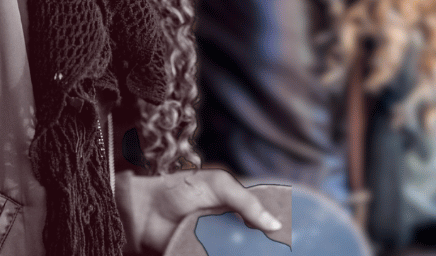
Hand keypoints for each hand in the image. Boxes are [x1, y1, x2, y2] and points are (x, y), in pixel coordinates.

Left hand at [115, 168, 282, 254]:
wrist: (146, 211)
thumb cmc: (182, 189)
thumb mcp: (220, 186)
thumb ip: (246, 202)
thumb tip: (275, 224)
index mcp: (234, 205)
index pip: (261, 218)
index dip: (275, 227)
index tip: (290, 239)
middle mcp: (226, 226)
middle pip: (252, 241)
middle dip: (263, 248)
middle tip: (280, 254)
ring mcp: (214, 243)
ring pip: (236, 252)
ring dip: (247, 254)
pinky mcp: (201, 255)